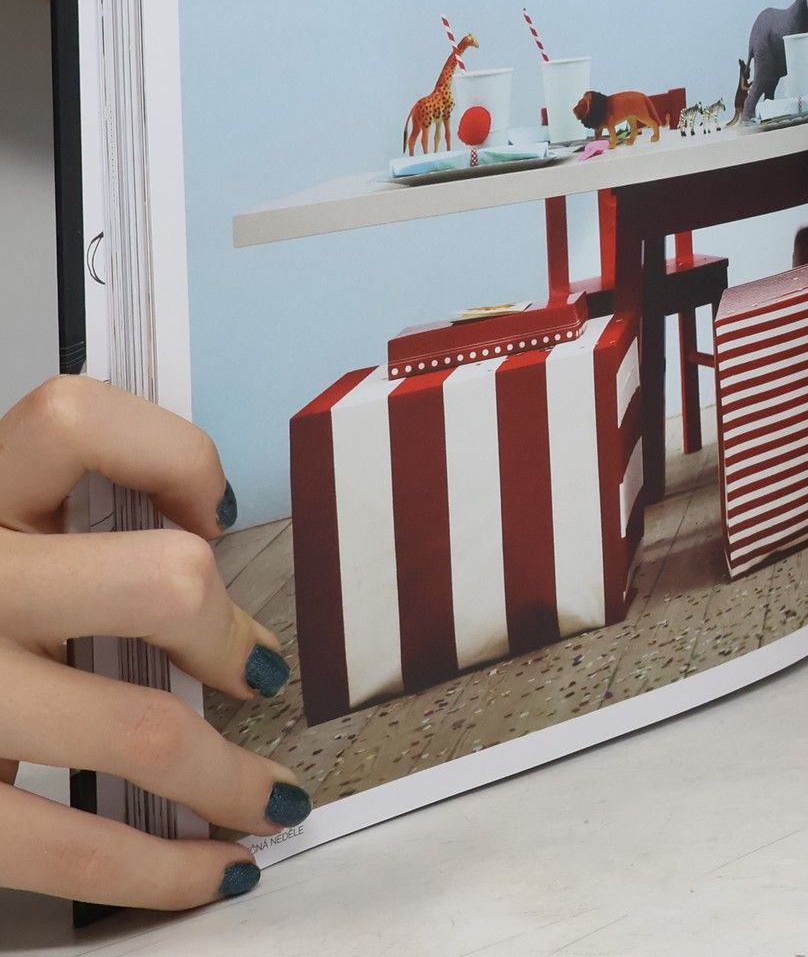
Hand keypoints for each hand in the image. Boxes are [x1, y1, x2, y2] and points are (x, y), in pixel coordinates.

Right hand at [0, 377, 307, 908]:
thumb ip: (57, 538)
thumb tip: (200, 551)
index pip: (71, 420)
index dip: (171, 454)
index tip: (214, 508)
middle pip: (156, 581)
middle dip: (225, 637)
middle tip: (256, 673)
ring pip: (138, 731)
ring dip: (230, 779)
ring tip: (267, 801)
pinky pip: (70, 848)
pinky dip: (163, 869)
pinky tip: (210, 869)